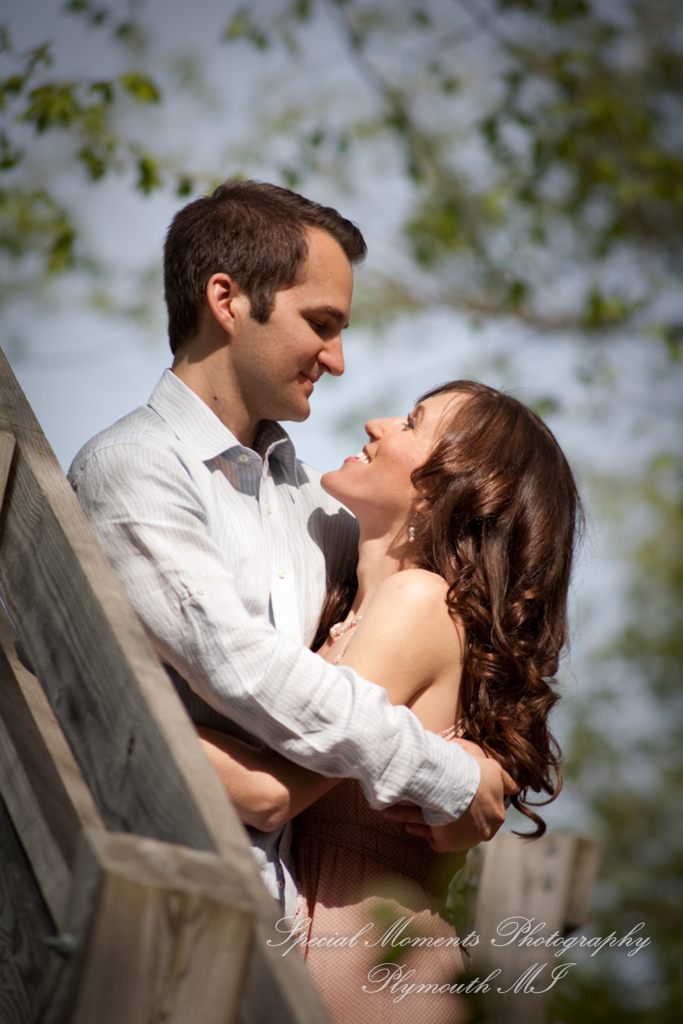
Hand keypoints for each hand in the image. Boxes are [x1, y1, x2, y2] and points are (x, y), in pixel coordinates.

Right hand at [381, 743, 517, 850]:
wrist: (451, 781)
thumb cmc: (473, 772)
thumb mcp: (495, 770)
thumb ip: (506, 780)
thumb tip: (515, 786)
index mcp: (497, 815)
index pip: (488, 814)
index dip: (474, 805)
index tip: (460, 796)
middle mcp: (484, 831)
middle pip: (466, 824)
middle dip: (453, 817)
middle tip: (439, 806)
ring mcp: (465, 839)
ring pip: (447, 831)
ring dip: (428, 823)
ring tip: (411, 815)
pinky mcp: (447, 844)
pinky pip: (433, 839)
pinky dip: (421, 832)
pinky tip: (409, 826)